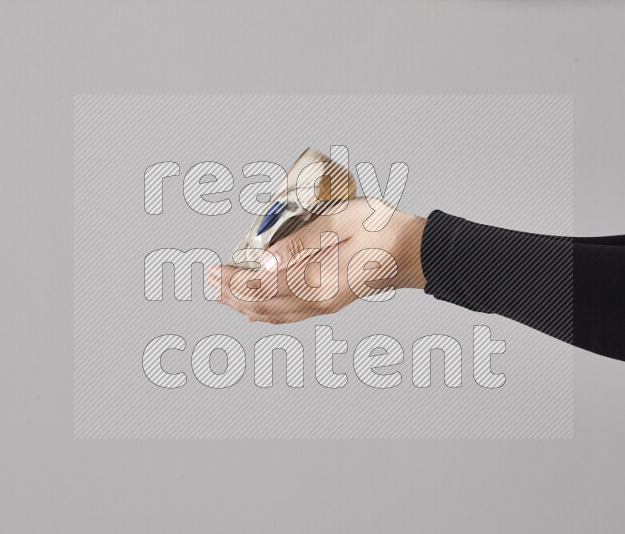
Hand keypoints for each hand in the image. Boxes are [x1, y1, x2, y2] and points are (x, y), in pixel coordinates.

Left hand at [208, 197, 426, 323]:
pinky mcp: (329, 302)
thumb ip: (302, 242)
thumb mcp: (341, 222)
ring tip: (222, 294)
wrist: (415, 251)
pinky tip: (255, 310)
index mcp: (318, 281)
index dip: (234, 279)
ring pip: (274, 313)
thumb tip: (265, 261)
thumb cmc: (383, 230)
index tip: (214, 269)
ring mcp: (324, 305)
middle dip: (232, 293)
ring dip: (245, 304)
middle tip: (209, 280)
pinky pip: (289, 314)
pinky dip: (266, 312)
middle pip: (263, 303)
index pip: (263, 285)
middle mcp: (318, 301)